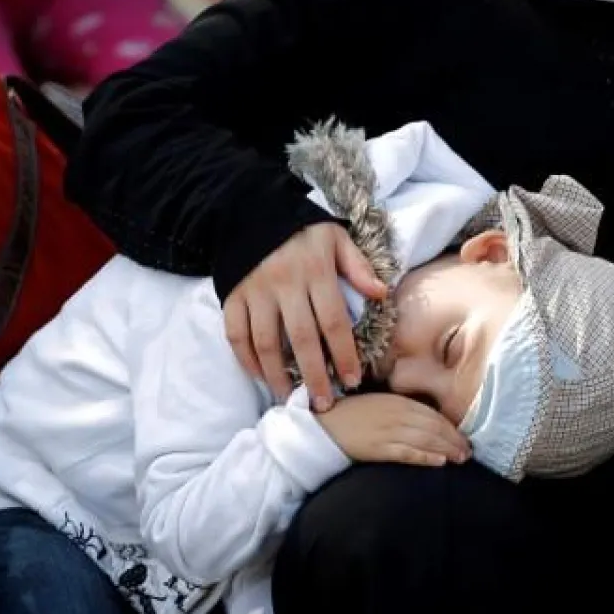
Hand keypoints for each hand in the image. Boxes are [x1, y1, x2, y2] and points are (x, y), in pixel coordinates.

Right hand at [224, 223, 387, 410]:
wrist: (251, 210)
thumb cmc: (302, 230)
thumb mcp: (336, 238)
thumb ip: (358, 267)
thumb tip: (382, 294)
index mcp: (315, 271)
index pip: (333, 320)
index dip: (344, 353)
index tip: (354, 379)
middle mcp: (284, 284)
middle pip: (301, 339)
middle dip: (315, 375)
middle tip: (324, 404)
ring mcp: (255, 292)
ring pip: (266, 342)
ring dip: (278, 375)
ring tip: (291, 399)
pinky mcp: (232, 297)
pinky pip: (236, 335)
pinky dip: (246, 360)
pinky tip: (261, 377)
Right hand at [315, 393, 470, 465]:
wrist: (321, 427)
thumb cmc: (350, 415)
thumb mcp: (378, 404)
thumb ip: (400, 410)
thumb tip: (425, 422)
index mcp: (396, 400)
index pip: (432, 414)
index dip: (450, 426)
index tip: (464, 437)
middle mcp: (395, 413)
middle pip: (433, 427)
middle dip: (454, 439)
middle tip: (469, 451)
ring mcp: (387, 430)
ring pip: (425, 439)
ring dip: (446, 449)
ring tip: (461, 459)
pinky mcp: (377, 447)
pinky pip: (407, 453)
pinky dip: (425, 457)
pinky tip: (439, 462)